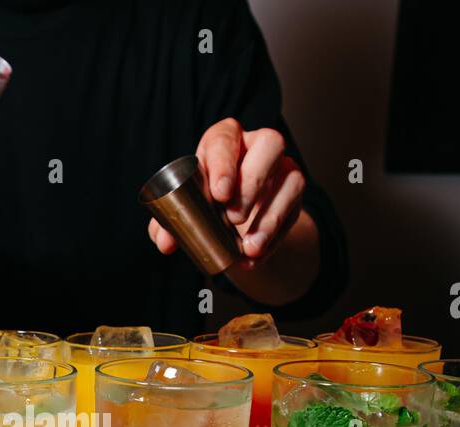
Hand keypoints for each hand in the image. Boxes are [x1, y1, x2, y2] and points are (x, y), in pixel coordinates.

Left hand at [148, 118, 305, 261]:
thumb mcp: (185, 208)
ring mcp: (282, 166)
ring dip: (270, 217)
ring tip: (248, 247)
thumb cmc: (205, 201)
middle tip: (233, 219)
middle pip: (270, 144)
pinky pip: (293, 211)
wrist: (233, 221)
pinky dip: (275, 237)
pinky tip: (257, 255)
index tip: (219, 194)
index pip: (226, 138)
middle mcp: (257, 145)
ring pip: (291, 178)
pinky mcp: (294, 194)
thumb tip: (165, 243)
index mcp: (224, 139)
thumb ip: (169, 223)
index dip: (224, 164)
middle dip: (252, 182)